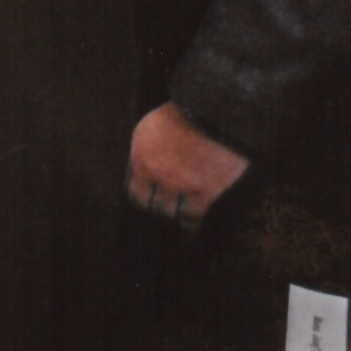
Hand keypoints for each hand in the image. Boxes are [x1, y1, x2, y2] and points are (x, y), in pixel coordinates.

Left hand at [128, 102, 250, 230]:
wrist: (218, 112)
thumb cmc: (185, 115)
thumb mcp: (152, 128)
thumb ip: (145, 152)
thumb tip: (141, 173)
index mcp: (141, 156)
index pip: (132, 190)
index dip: (137, 202)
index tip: (141, 211)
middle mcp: (156, 174)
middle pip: (149, 204)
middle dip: (153, 215)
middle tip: (156, 227)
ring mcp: (180, 185)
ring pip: (169, 214)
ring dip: (170, 224)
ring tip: (171, 238)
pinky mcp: (204, 192)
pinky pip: (192, 218)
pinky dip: (190, 230)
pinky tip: (189, 239)